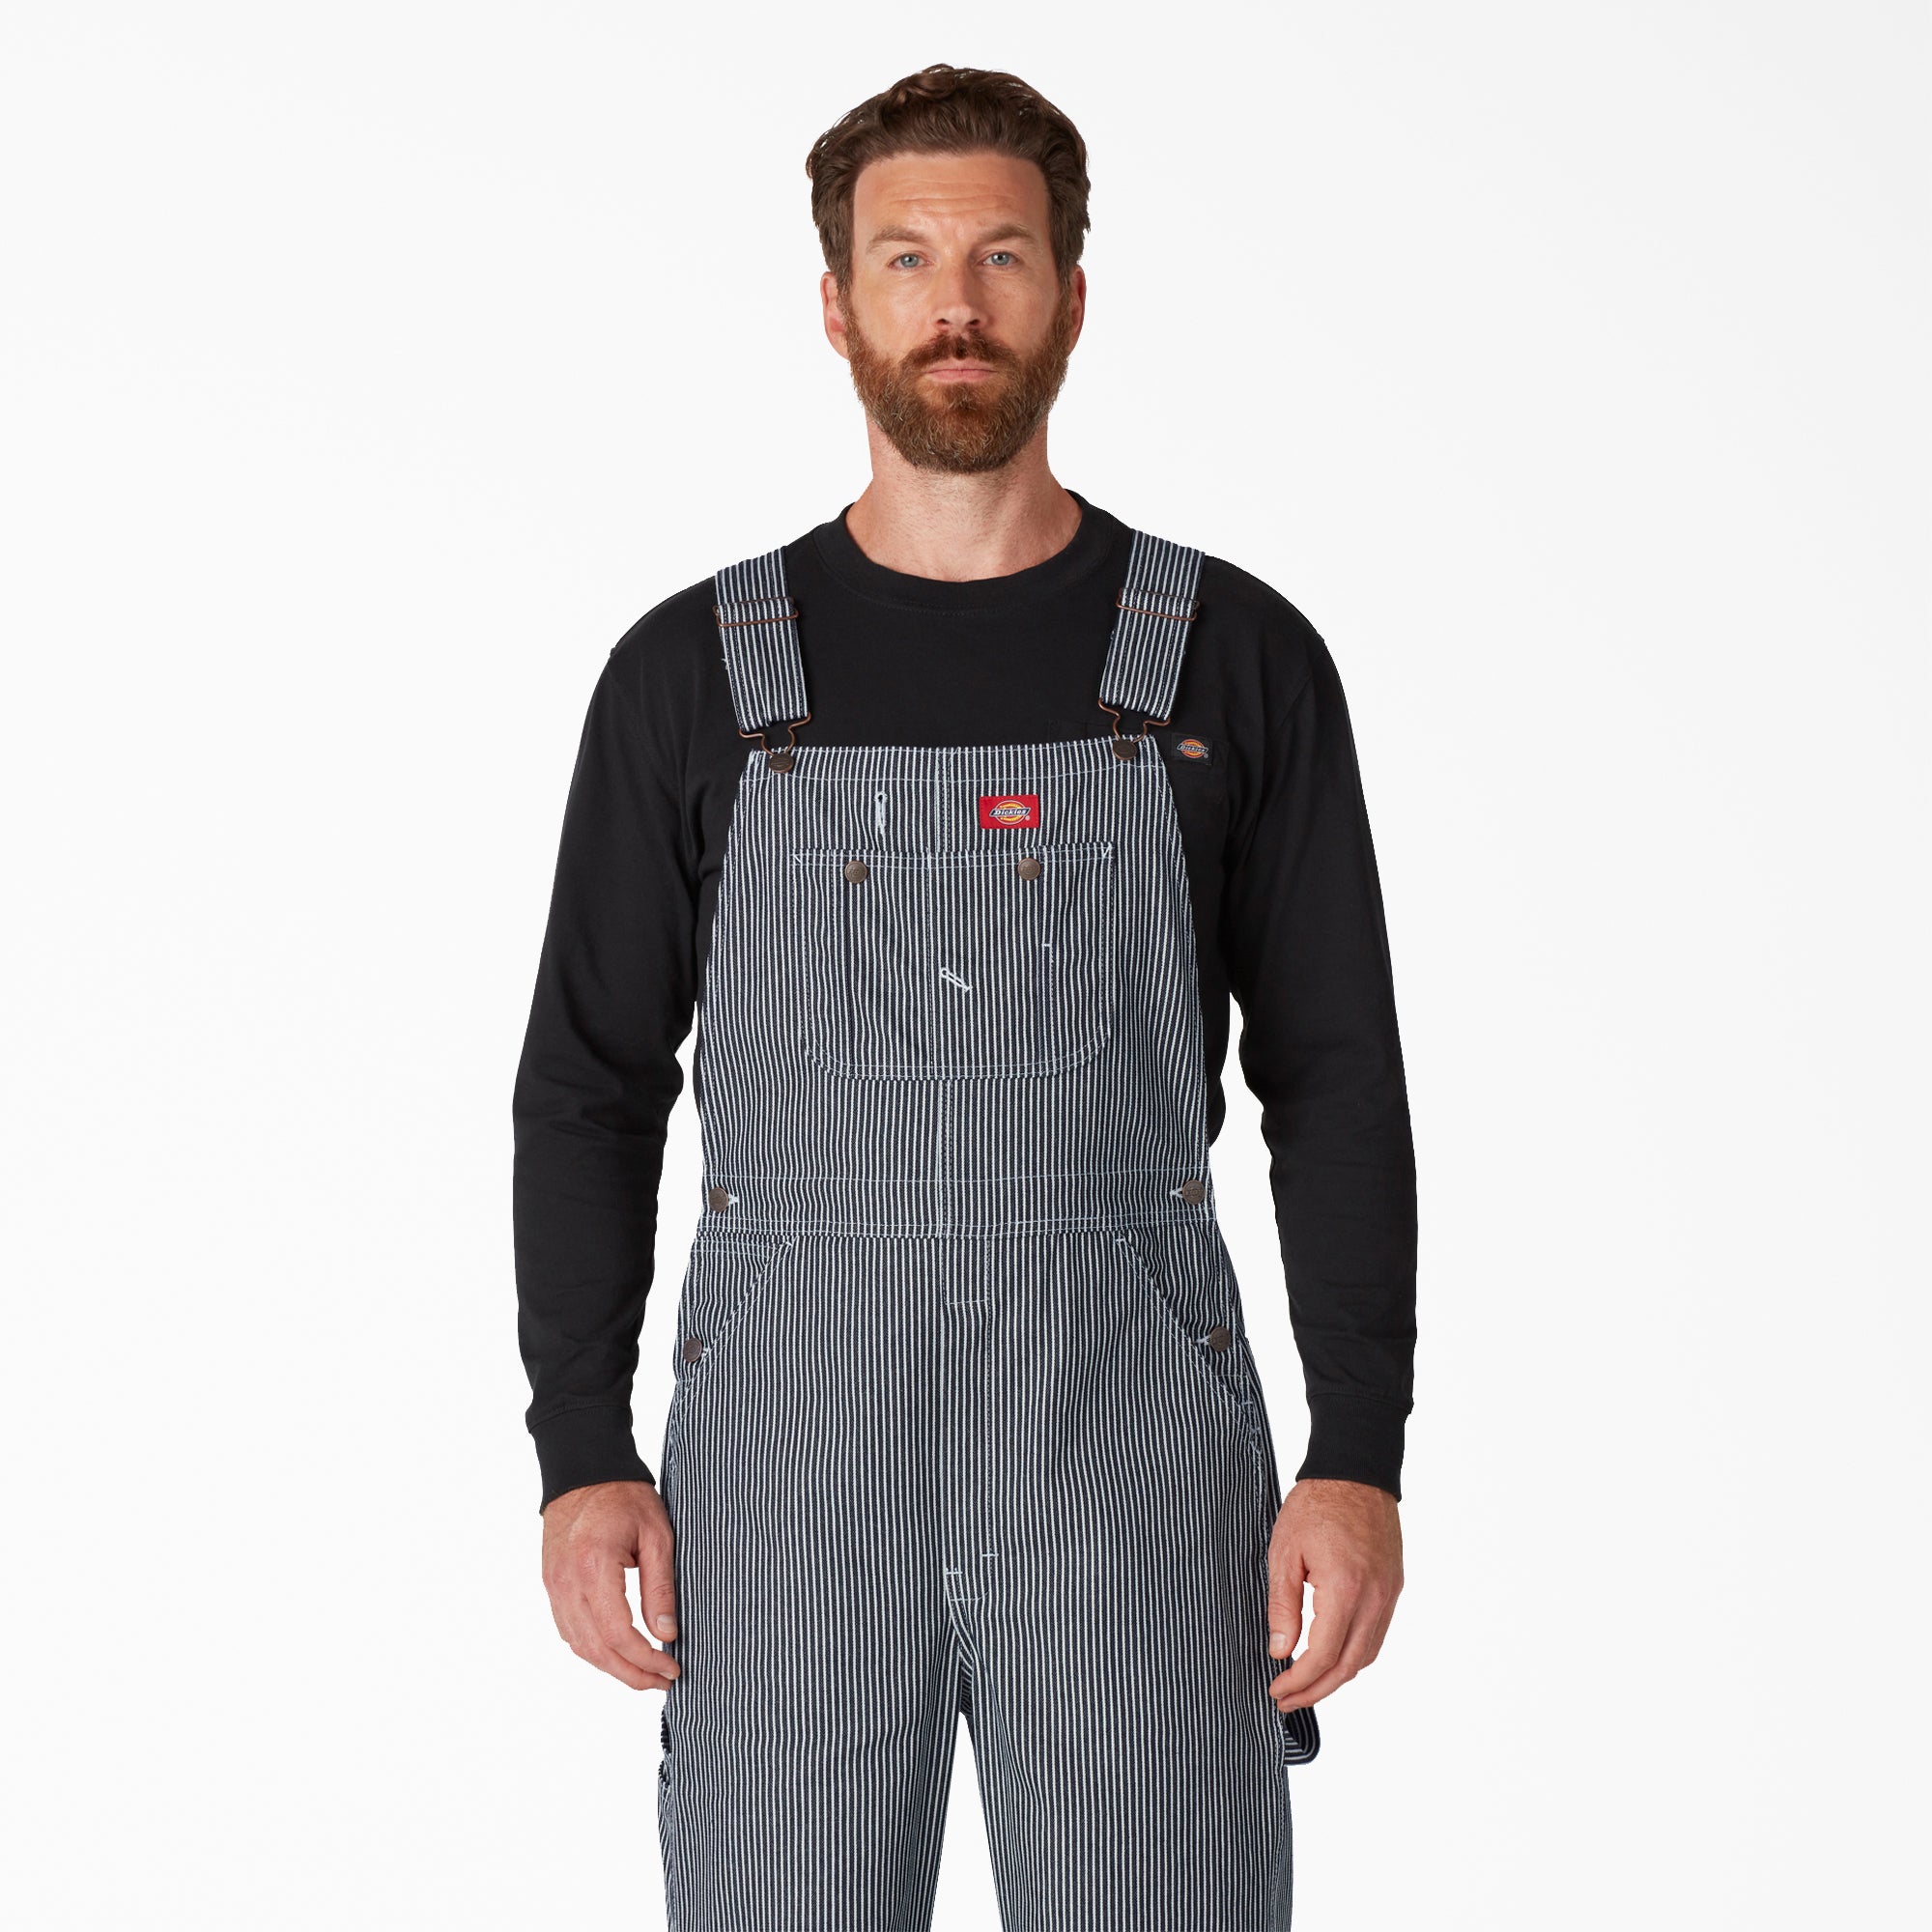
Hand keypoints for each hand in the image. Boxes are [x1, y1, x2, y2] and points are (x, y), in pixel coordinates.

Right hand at [540, 1479, 680, 1690]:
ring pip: (579, 1646)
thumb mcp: (657, 1534)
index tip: (673, 1668)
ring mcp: (554, 1585)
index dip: (646, 1659)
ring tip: (644, 1675)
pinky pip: (568, 1630)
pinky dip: (591, 1650)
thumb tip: (667, 1633)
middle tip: (662, 1682)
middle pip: (596, 1649)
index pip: (618, 1634)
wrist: (584, 1471)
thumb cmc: (625, 1496)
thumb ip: (660, 1586)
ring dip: (611, 1667)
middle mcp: (567, 1582)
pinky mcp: (551, 1584)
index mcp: (595, 1566)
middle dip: (631, 1674)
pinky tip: (616, 1654)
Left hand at [1265, 1477, 1402, 1711]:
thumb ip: (1282, 1604)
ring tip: (1306, 1685)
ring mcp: (1389, 1594)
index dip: (1299, 1681)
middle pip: (1348, 1666)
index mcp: (1344, 1589)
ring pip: (1366, 1655)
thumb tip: (1280, 1651)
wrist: (1356, 1472)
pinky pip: (1376, 1635)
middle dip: (1317, 1690)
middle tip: (1286, 1700)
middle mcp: (1374, 1598)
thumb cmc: (1315, 1506)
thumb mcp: (1284, 1551)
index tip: (1276, 1689)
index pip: (1323, 1655)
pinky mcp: (1394, 1587)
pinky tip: (1331, 1657)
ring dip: (1337, 1677)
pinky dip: (1354, 1654)